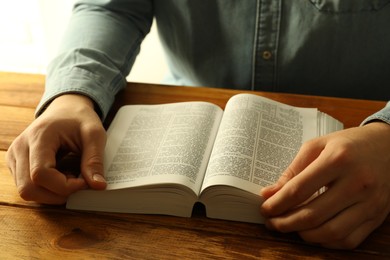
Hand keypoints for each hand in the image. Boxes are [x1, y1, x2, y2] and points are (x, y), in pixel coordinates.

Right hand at [6, 94, 106, 203]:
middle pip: (29, 188)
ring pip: (27, 192)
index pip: (41, 174)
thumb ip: (95, 160)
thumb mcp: (95, 134)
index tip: (85, 182)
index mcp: (38, 136)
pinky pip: (28, 187)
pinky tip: (62, 176)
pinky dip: (47, 190)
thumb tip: (98, 186)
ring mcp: (15, 157)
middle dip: (58, 194)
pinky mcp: (17, 165)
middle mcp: (20, 147)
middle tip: (79, 183)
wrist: (66, 109)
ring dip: (52, 193)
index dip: (64, 186)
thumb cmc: (80, 119)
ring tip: (71, 177)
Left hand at [260, 122, 389, 248]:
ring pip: (330, 232)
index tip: (264, 209)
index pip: (299, 190)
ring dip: (303, 235)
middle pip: (313, 215)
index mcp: (338, 159)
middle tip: (271, 222)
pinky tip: (312, 233)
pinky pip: (349, 240)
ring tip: (289, 227)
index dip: (277, 203)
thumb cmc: (348, 144)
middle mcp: (357, 182)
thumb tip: (270, 194)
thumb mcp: (317, 146)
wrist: (388, 147)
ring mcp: (370, 202)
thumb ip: (293, 170)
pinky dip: (325, 241)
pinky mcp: (377, 216)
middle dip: (285, 223)